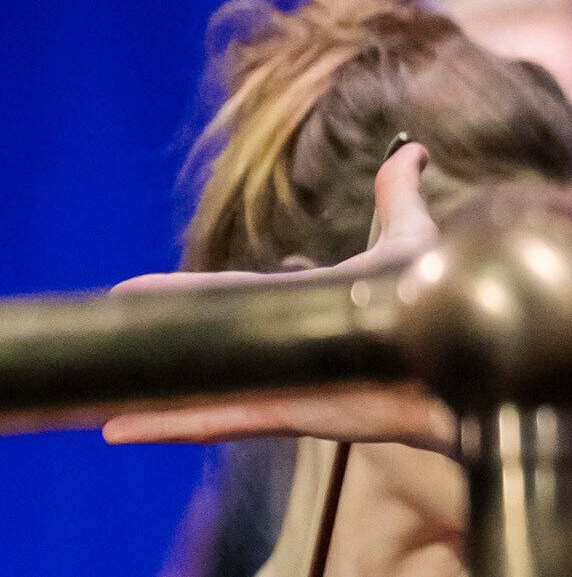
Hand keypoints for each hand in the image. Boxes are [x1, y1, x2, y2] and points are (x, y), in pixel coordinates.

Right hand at [96, 142, 452, 451]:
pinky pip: (218, 421)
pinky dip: (170, 423)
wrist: (471, 351)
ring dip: (148, 389)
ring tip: (96, 395)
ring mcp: (286, 386)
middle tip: (102, 328)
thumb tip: (414, 150)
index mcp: (306, 314)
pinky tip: (118, 426)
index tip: (136, 291)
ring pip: (200, 385)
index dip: (187, 293)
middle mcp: (288, 353)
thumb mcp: (410, 238)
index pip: (233, 297)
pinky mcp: (292, 414)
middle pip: (208, 340)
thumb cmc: (448, 300)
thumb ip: (400, 197)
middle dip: (157, 337)